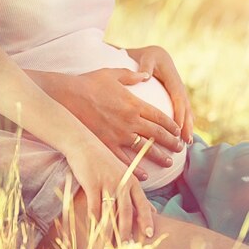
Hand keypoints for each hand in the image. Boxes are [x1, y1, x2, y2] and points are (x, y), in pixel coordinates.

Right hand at [60, 68, 183, 176]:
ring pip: (146, 148)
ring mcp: (119, 134)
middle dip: (171, 142)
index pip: (160, 116)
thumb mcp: (112, 74)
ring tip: (170, 162)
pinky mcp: (106, 144)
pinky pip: (124, 160)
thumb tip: (145, 74)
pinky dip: (136, 169)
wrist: (67, 96)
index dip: (172, 125)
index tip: (178, 131)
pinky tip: (145, 175)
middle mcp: (130, 120)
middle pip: (158, 134)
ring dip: (160, 156)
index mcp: (134, 103)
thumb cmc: (89, 83)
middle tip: (180, 148)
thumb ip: (131, 76)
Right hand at [64, 138, 155, 241]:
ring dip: (110, 231)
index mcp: (132, 180)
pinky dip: (94, 220)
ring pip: (110, 212)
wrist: (83, 144)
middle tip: (127, 248)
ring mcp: (106, 182)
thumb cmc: (104, 162)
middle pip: (127, 211)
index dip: (147, 219)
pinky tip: (93, 230)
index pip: (142, 203)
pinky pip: (94, 206)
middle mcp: (121, 182)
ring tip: (109, 246)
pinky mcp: (91, 183)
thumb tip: (153, 210)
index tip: (149, 234)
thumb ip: (136, 193)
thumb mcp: (124, 174)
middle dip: (127, 231)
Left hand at [127, 46, 193, 143]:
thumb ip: (145, 66)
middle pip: (185, 106)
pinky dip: (185, 122)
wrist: (151, 53)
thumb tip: (145, 76)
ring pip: (186, 109)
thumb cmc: (145, 56)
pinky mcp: (176, 94)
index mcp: (172, 76)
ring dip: (188, 125)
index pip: (177, 97)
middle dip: (187, 124)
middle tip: (186, 140)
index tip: (177, 127)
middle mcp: (178, 84)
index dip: (179, 112)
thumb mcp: (145, 58)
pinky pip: (182, 109)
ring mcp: (178, 90)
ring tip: (187, 142)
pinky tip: (184, 135)